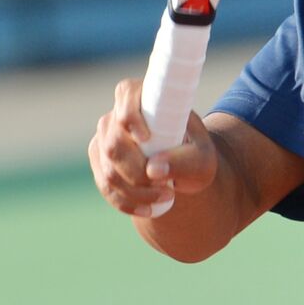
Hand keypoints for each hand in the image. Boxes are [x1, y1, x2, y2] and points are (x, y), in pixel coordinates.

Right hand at [88, 78, 217, 217]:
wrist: (186, 167)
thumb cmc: (196, 153)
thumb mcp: (202, 158)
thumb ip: (184, 160)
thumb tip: (153, 170)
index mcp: (145, 97)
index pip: (126, 94)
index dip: (131, 117)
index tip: (146, 138)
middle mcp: (117, 115)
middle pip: (114, 144)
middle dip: (138, 172)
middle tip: (167, 186)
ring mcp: (104, 140)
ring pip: (108, 170)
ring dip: (136, 191)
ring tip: (166, 197)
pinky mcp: (100, 163)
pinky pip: (105, 187)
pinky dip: (126, 202)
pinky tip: (148, 210)